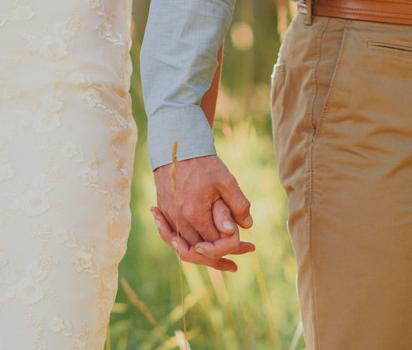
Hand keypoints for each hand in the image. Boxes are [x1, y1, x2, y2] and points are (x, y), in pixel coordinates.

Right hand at [151, 155, 255, 269]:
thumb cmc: (203, 162)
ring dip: (202, 256)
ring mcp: (168, 215)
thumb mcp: (226, 180)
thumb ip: (238, 205)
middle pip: (199, 251)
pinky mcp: (163, 210)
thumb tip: (246, 227)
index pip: (215, 244)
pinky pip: (172, 236)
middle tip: (236, 265)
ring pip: (184, 247)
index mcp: (194, 213)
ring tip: (220, 261)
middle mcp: (179, 219)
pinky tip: (197, 246)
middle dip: (219, 259)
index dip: (232, 248)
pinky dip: (184, 244)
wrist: (177, 145)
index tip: (249, 246)